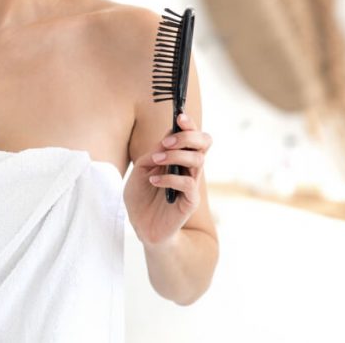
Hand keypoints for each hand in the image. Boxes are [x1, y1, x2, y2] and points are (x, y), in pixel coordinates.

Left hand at [123, 111, 212, 246]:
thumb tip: (167, 136)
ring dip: (176, 156)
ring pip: (198, 160)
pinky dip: (170, 178)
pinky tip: (154, 181)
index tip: (179, 116)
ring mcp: (191, 184)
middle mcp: (188, 168)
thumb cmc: (141, 198)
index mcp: (178, 157)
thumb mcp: (140, 170)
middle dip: (188, 136)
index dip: (189, 124)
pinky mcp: (189, 201)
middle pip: (204, 143)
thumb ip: (153, 153)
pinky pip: (188, 184)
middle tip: (168, 142)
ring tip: (156, 160)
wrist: (142, 227)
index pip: (192, 135)